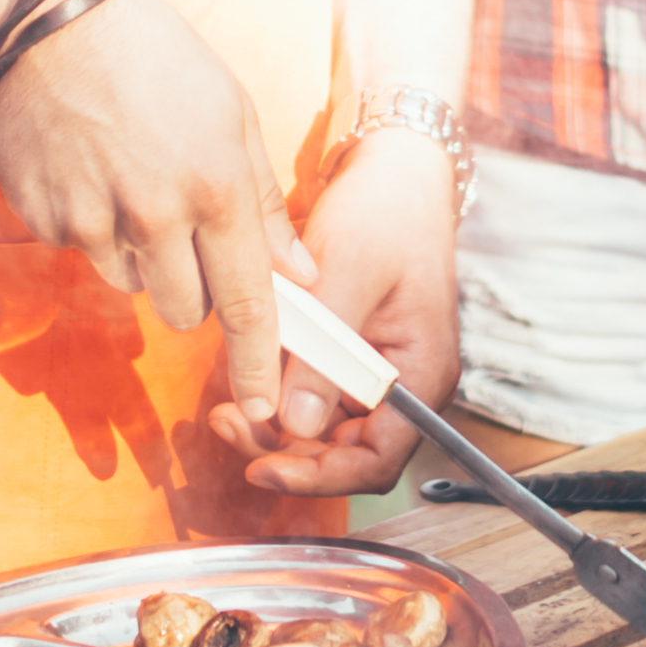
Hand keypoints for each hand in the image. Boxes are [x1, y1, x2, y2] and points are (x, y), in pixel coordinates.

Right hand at [0, 0, 293, 429]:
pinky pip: (82, 253)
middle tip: (185, 233)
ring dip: (140, 258)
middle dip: (192, 290)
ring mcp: (93, 222)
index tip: (265, 405)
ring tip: (132, 181)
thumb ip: (263, 201)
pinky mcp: (45, 220)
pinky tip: (90, 170)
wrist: (46, 20)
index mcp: (216, 186)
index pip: (246, 301)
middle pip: (184, 310)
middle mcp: (156, 215)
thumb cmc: (152, 56)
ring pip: (131, 285)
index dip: (258, 361)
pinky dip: (91, 229)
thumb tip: (295, 270)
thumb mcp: (232, 113)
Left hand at [216, 131, 463, 495]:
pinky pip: (311, 396)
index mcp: (421, 376)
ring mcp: (374, 373)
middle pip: (343, 454)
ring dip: (272, 428)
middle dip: (284, 451)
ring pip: (321, 431)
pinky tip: (244, 375)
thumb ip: (323, 352)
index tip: (263, 468)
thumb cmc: (385, 212)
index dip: (320, 477)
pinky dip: (277, 396)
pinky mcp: (348, 355)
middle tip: (226, 423)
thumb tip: (295, 425)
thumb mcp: (349, 272)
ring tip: (224, 408)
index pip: (376, 460)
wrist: (391, 170)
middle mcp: (402, 386)